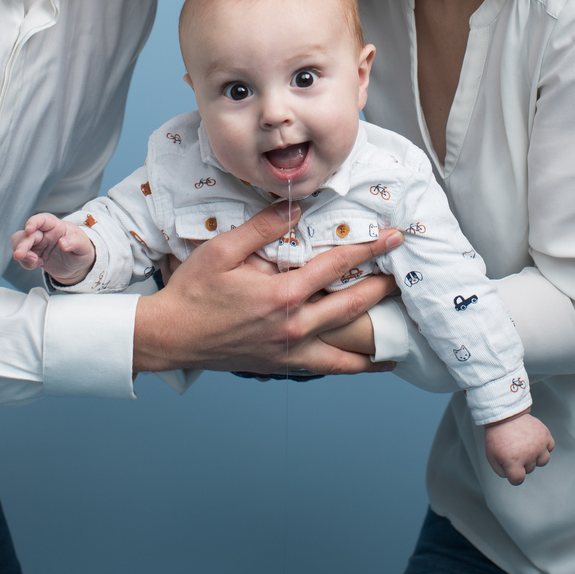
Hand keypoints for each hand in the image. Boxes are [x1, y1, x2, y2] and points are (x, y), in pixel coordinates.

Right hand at [11, 214, 95, 285]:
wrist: (78, 265)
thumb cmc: (82, 249)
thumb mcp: (84, 246)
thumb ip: (75, 242)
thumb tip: (63, 243)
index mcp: (55, 226)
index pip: (42, 219)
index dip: (33, 222)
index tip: (28, 229)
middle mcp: (44, 233)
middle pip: (27, 234)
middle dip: (22, 244)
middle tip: (20, 255)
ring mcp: (37, 245)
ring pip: (20, 243)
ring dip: (22, 253)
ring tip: (33, 262)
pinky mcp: (34, 256)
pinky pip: (23, 258)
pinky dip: (25, 262)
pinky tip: (36, 265)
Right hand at [132, 200, 402, 375]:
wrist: (170, 337)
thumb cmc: (192, 292)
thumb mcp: (222, 250)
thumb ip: (262, 227)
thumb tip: (296, 207)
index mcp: (282, 294)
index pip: (336, 265)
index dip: (369, 249)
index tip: (392, 238)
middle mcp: (293, 326)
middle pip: (352, 305)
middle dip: (382, 286)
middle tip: (404, 274)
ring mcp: (290, 350)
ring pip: (347, 347)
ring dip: (376, 335)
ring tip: (400, 327)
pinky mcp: (283, 365)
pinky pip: (328, 368)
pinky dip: (353, 367)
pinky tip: (369, 363)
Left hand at [483, 409, 553, 485]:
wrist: (504, 414)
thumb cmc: (497, 435)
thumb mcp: (491, 455)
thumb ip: (501, 471)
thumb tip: (512, 477)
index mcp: (513, 461)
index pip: (518, 480)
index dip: (513, 476)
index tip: (510, 467)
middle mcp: (528, 454)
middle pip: (530, 469)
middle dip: (522, 463)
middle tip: (514, 449)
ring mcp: (538, 444)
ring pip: (543, 461)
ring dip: (535, 457)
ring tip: (526, 446)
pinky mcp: (545, 434)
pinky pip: (550, 447)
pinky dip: (544, 446)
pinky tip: (534, 441)